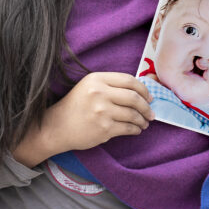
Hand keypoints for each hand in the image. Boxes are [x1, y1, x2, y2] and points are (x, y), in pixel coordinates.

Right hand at [12, 72, 153, 167]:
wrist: (57, 127)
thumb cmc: (76, 107)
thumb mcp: (89, 87)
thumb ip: (110, 86)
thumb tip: (140, 92)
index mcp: (97, 79)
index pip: (129, 80)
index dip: (143, 89)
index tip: (149, 97)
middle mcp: (100, 93)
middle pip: (134, 97)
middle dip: (147, 106)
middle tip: (151, 112)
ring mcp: (102, 111)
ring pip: (133, 114)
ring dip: (143, 120)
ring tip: (144, 123)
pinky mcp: (104, 128)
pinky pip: (128, 128)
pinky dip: (136, 129)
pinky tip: (136, 129)